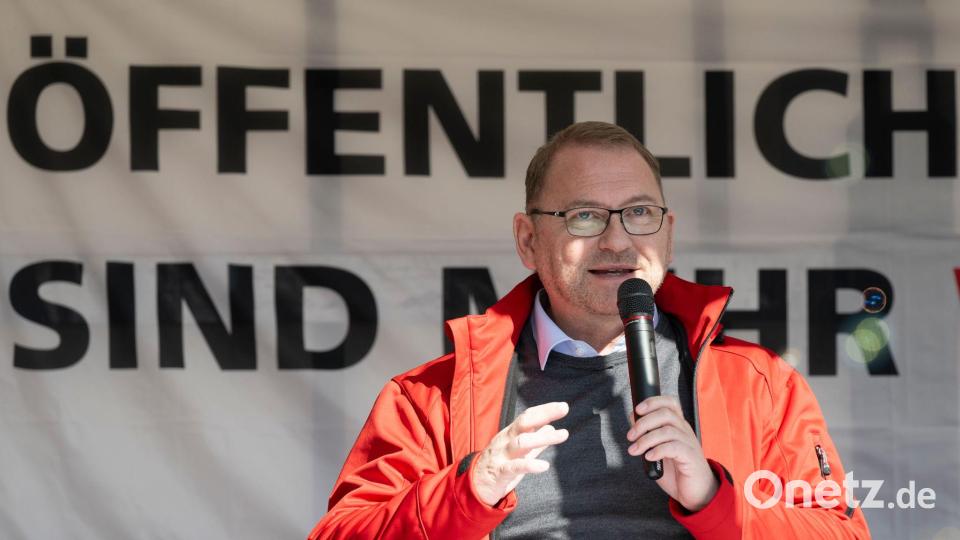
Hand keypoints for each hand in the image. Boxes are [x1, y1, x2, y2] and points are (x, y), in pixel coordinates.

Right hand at [472, 401, 569, 505]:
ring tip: (563, 434)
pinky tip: (544, 465)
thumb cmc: (499, 466)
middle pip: (524, 423)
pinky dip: (530, 465)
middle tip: (564, 408)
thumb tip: (552, 427)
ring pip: (521, 442)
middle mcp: (505, 441)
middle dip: (544, 414)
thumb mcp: (519, 452)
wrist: (474, 486)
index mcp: (510, 434)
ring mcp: (501, 455)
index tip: (562, 406)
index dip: (544, 410)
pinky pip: (514, 467)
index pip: (527, 417)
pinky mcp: (499, 473)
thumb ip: (535, 441)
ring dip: (542, 437)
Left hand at [626, 396, 717, 511]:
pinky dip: (658, 450)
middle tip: (630, 436)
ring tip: (634, 450)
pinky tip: (649, 457)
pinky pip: (674, 447)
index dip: (653, 401)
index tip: (637, 410)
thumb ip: (648, 435)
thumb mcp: (659, 450)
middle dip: (643, 422)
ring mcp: (689, 443)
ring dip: (646, 439)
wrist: (696, 492)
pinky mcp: (691, 457)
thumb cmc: (676, 470)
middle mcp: (685, 431)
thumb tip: (633, 419)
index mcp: (678, 426)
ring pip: (667, 431)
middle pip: (665, 414)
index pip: (670, 403)